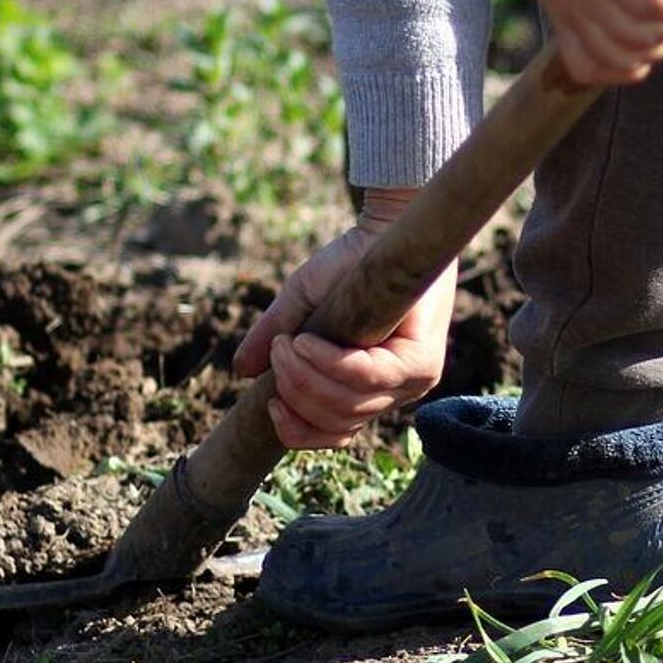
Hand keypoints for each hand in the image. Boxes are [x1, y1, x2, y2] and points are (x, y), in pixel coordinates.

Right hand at [233, 188, 456, 449]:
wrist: (384, 226)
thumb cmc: (347, 264)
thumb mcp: (300, 304)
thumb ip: (274, 337)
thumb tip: (240, 370)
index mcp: (368, 391)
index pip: (334, 435)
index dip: (297, 431)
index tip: (271, 403)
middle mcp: (395, 394)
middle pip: (337, 422)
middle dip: (294, 392)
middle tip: (277, 352)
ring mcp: (412, 382)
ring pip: (348, 406)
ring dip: (304, 377)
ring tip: (287, 344)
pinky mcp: (421, 363)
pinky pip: (366, 378)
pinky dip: (327, 363)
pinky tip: (305, 342)